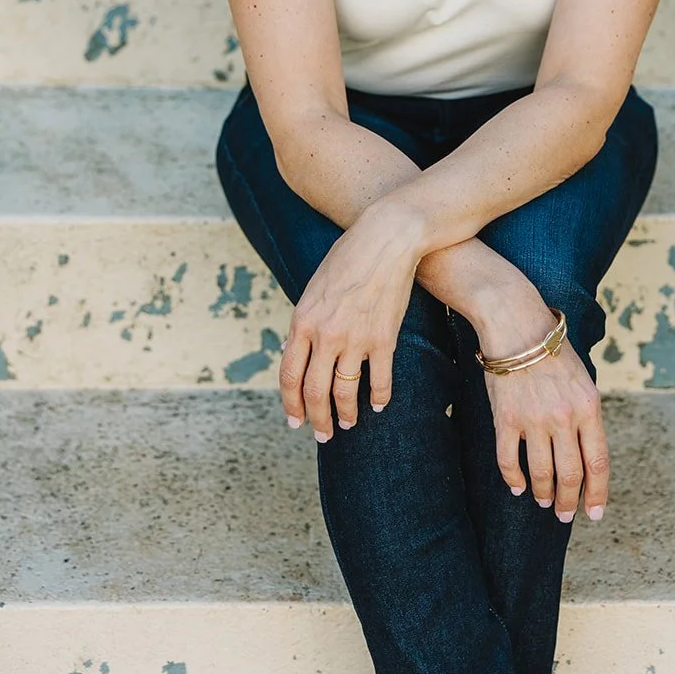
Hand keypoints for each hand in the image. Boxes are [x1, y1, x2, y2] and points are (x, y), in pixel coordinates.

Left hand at [278, 199, 422, 441]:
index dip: (291, 404)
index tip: (295, 420)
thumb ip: (306, 322)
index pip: (289, 376)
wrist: (385, 239)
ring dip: (345, 414)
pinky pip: (380, 381)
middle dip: (317, 419)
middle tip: (322, 434)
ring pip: (344, 392)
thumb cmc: (348, 257)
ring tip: (347, 424)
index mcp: (302, 321)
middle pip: (314, 391)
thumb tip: (298, 352)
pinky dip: (378, 398)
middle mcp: (325, 335)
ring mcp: (355, 339)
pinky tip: (378, 406)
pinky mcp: (384, 339)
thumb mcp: (314, 287)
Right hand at [478, 304, 608, 523]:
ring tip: (543, 500)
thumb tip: (587, 453)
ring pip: (542, 473)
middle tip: (563, 513)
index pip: (598, 463)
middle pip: (571, 475)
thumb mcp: (583, 379)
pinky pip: (509, 461)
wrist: (516, 324)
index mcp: (589, 407)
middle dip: (568, 501)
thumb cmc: (551, 350)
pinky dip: (514, 480)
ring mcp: (534, 419)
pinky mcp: (506, 418)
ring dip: (543, 494)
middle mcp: (564, 416)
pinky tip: (518, 487)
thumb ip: (586, 414)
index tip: (594, 514)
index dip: (597, 494)